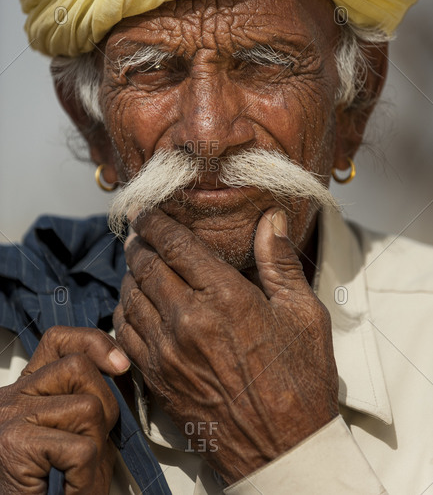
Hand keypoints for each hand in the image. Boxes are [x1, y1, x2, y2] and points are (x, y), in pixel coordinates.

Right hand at [0, 326, 129, 494]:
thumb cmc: (52, 486)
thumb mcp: (76, 432)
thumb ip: (91, 397)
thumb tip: (122, 367)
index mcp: (26, 387)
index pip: (59, 340)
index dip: (96, 343)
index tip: (120, 366)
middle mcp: (11, 396)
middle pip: (80, 367)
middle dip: (105, 406)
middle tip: (90, 449)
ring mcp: (10, 418)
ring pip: (88, 407)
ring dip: (96, 446)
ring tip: (77, 473)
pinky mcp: (14, 445)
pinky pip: (81, 449)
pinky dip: (87, 479)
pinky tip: (69, 490)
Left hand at [114, 208, 338, 483]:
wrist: (283, 449)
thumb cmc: (301, 382)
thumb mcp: (304, 315)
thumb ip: (280, 262)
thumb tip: (272, 219)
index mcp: (225, 298)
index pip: (177, 244)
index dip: (157, 221)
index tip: (148, 210)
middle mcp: (188, 320)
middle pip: (146, 265)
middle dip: (140, 242)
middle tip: (140, 230)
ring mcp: (167, 351)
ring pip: (130, 296)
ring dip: (130, 273)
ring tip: (137, 262)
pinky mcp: (158, 378)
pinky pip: (124, 333)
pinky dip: (124, 310)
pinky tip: (134, 304)